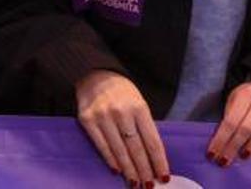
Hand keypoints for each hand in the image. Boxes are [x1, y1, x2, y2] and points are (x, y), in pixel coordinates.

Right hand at [76, 70, 168, 185]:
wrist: (93, 73)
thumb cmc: (121, 92)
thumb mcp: (138, 102)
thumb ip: (144, 126)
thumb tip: (152, 157)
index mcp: (139, 107)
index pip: (152, 141)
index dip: (159, 162)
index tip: (163, 176)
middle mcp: (121, 112)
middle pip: (136, 148)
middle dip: (144, 170)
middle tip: (149, 186)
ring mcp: (102, 115)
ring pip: (119, 150)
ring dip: (128, 170)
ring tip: (135, 183)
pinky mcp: (87, 119)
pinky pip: (101, 145)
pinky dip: (110, 159)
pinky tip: (117, 170)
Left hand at [206, 81, 250, 166]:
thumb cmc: (244, 99)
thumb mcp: (232, 102)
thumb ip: (229, 119)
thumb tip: (219, 144)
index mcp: (244, 94)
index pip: (230, 121)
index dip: (221, 139)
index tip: (213, 154)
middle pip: (247, 127)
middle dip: (234, 146)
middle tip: (225, 160)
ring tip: (243, 155)